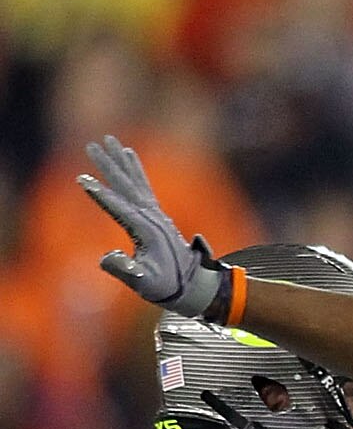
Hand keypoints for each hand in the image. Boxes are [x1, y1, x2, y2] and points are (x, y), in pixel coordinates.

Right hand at [80, 136, 230, 317]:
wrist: (194, 287)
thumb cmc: (166, 287)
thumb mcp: (143, 283)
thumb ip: (124, 270)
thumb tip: (107, 257)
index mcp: (146, 231)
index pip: (119, 207)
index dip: (100, 194)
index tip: (82, 178)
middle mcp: (153, 218)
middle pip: (126, 186)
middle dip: (108, 166)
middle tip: (92, 144)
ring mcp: (156, 214)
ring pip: (134, 181)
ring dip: (120, 161)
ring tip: (110, 140)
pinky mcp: (157, 215)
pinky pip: (143, 186)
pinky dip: (135, 170)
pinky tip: (129, 154)